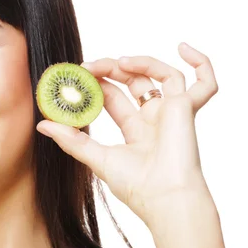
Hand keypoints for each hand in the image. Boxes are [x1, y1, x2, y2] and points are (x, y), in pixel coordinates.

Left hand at [37, 42, 217, 227]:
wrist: (163, 198)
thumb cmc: (135, 185)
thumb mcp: (95, 157)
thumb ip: (70, 139)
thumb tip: (42, 125)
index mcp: (136, 130)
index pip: (113, 97)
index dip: (95, 84)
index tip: (75, 76)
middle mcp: (155, 119)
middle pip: (134, 81)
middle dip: (110, 69)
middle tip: (87, 66)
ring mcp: (173, 112)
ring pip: (161, 74)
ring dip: (139, 62)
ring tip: (116, 63)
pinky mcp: (187, 109)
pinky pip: (205, 82)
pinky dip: (201, 63)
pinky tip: (183, 48)